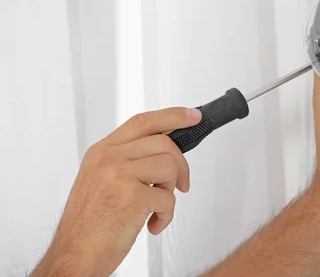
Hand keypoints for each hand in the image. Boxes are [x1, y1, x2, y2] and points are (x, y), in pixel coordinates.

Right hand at [32, 107, 201, 276]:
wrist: (75, 255)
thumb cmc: (90, 224)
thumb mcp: (102, 180)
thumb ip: (129, 160)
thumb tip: (164, 150)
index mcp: (101, 151)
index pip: (142, 121)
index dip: (172, 116)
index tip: (192, 116)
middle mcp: (108, 158)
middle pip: (163, 142)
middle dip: (180, 165)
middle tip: (180, 184)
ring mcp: (118, 175)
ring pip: (169, 165)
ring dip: (171, 191)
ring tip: (157, 207)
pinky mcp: (131, 196)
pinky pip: (168, 198)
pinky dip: (167, 215)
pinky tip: (153, 223)